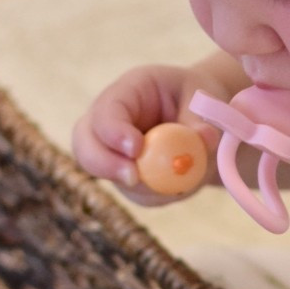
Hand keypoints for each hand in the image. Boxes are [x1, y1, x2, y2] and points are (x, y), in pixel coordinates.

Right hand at [71, 58, 245, 203]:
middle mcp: (108, 122)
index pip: (106, 111)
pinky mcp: (125, 178)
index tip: (136, 148)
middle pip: (85, 146)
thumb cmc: (195, 98)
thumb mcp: (202, 96)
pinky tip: (182, 178)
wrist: (196, 116)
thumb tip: (204, 137)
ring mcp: (112, 152)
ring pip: (112, 178)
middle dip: (105, 165)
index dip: (114, 132)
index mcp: (126, 92)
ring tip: (190, 170)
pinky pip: (138, 195)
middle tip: (133, 178)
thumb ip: (200, 118)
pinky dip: (162, 194)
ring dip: (150, 184)